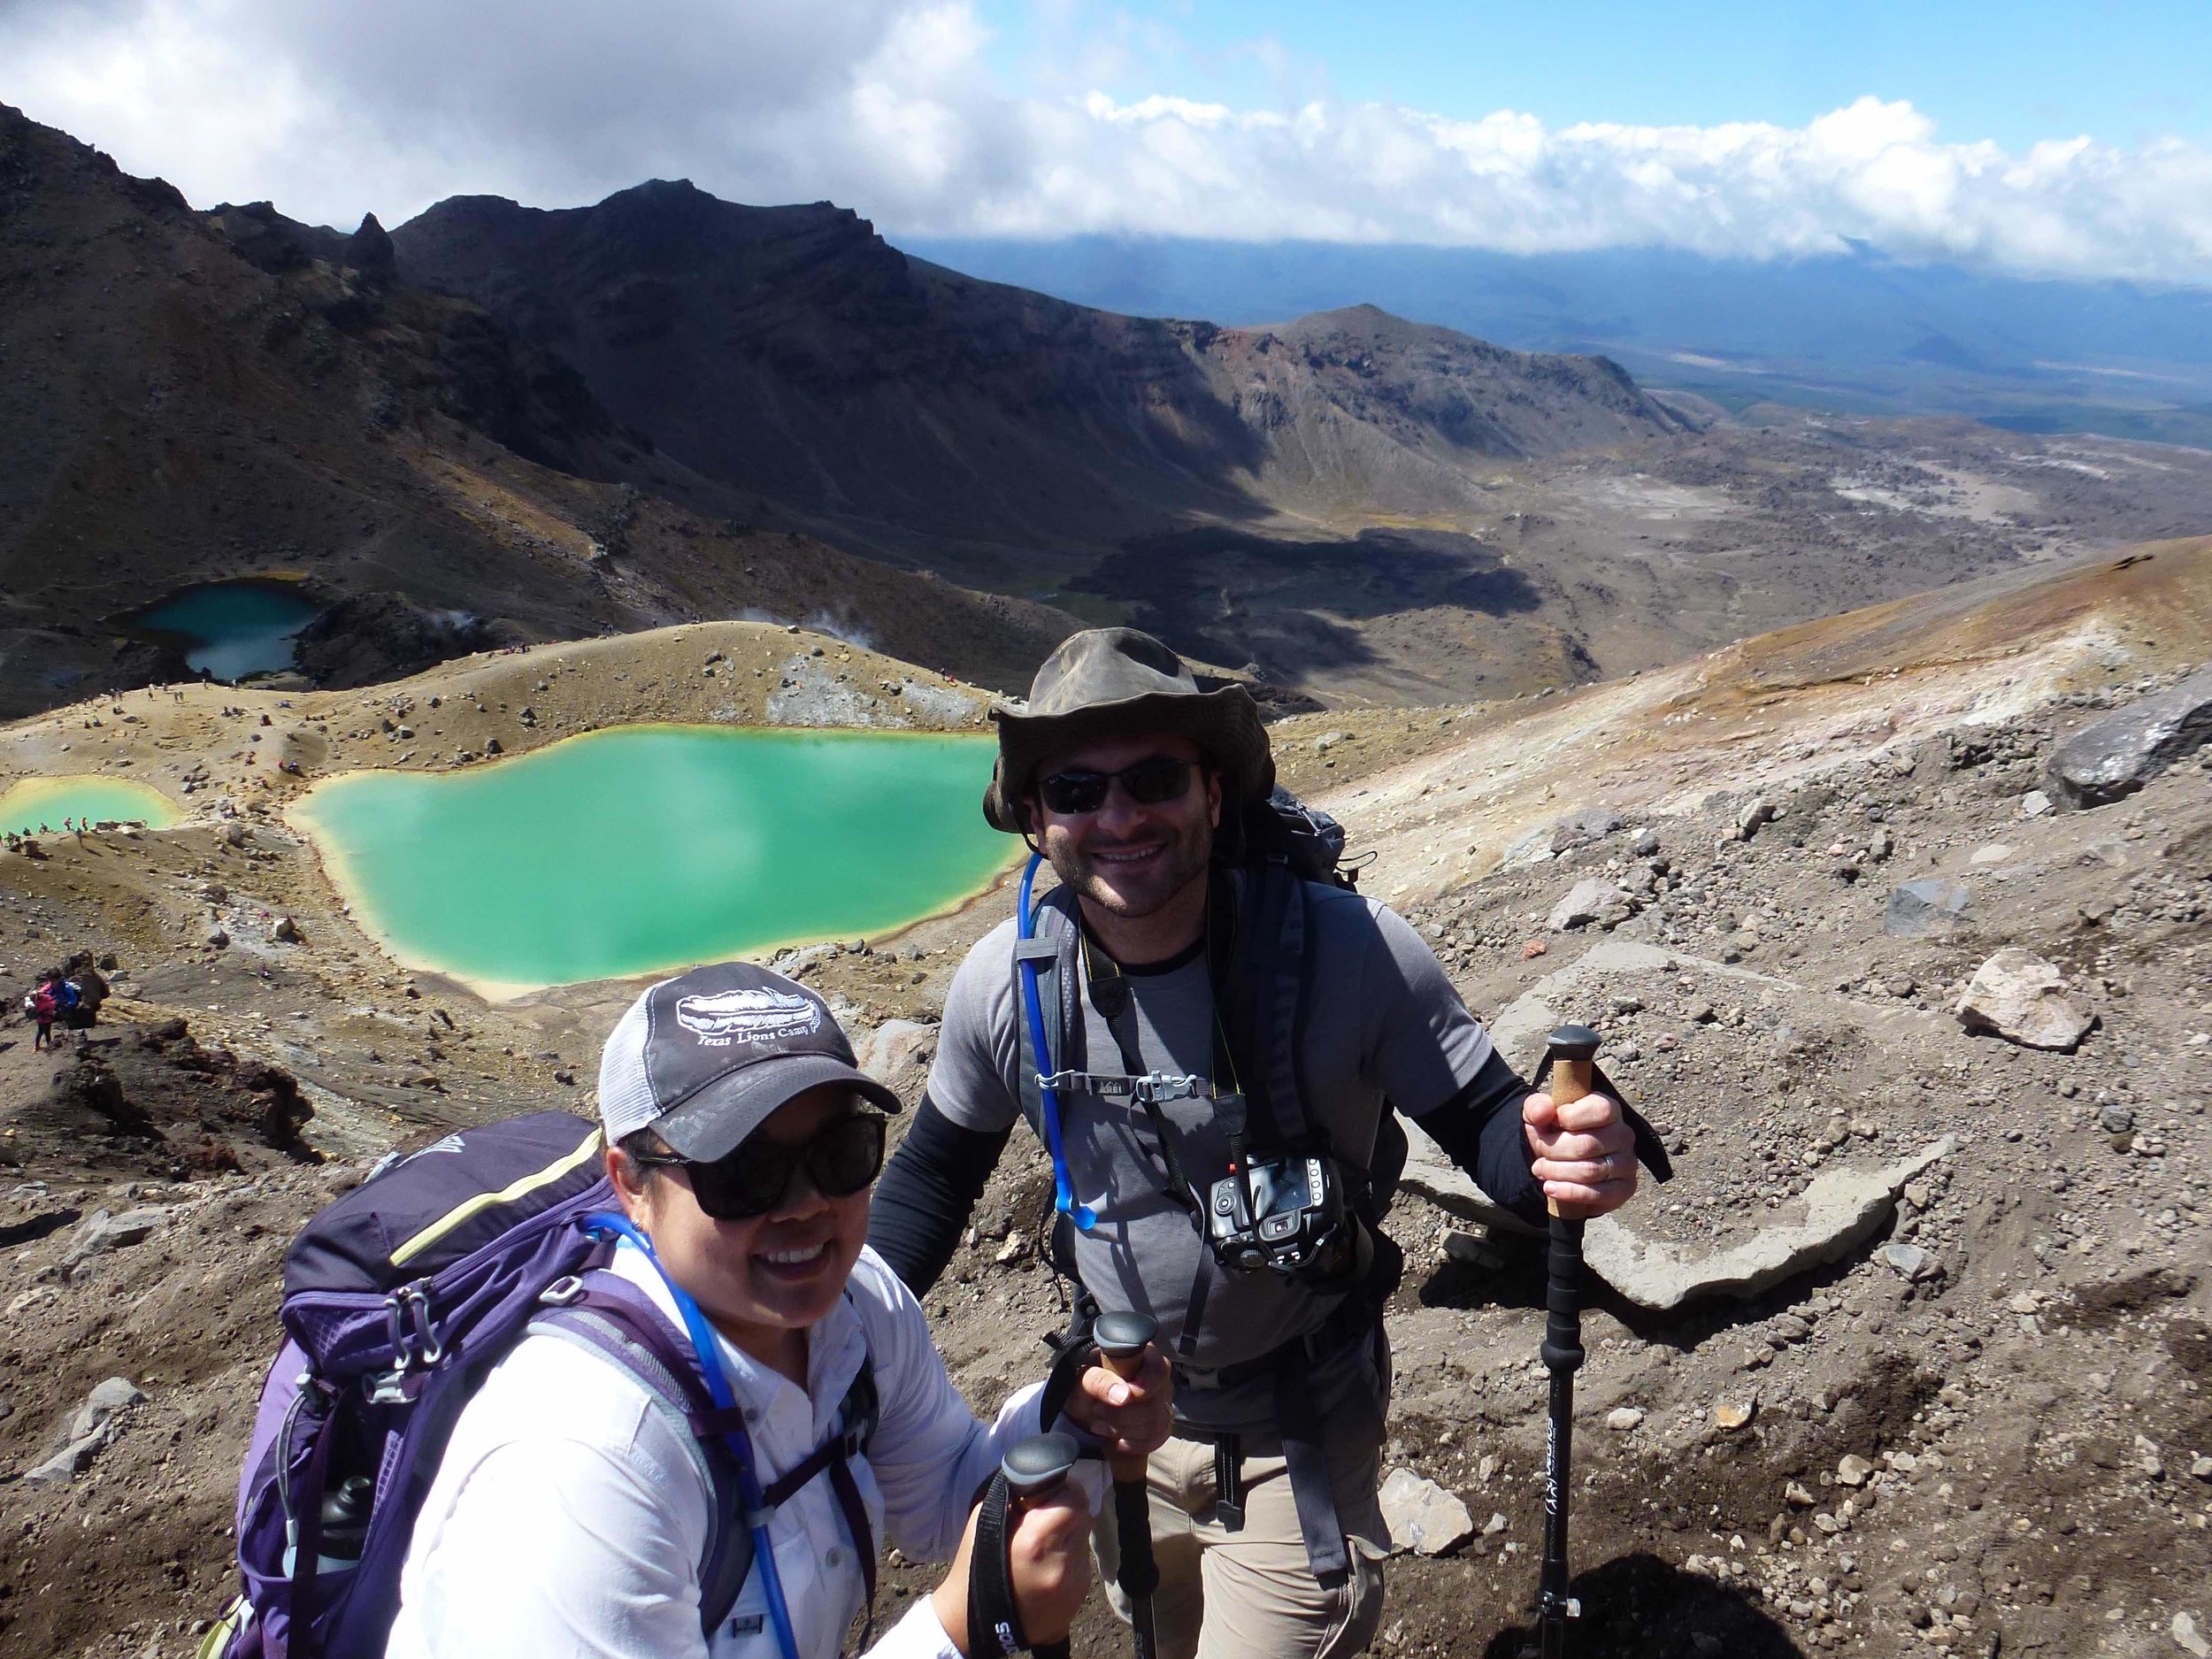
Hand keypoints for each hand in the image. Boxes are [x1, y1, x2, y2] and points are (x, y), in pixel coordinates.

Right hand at [931, 1483, 1093, 1655]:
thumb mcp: (986, 1520)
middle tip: (1048, 1517)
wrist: (977, 1624)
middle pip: (1084, 1518)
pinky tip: (1047, 1569)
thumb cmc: (976, 1566)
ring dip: (1069, 1537)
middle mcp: (1062, 1564)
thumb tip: (1042, 1479)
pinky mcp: (1079, 1598)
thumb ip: (1015, 1495)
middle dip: (1068, 1512)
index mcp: (1036, 1541)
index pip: (1075, 1500)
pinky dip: (1068, 1560)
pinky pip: (1081, 1565)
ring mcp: (1074, 1584)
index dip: (1066, 1491)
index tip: (1054, 1491)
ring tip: (1044, 1548)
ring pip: (1084, 1541)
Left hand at [1061, 1345, 1172, 1463]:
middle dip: (1123, 1414)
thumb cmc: (1085, 1387)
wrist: (1083, 1411)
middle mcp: (1158, 1380)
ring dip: (1123, 1429)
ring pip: (1156, 1424)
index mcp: (1142, 1358)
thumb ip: (1099, 1381)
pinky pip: (1156, 1440)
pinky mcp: (1160, 1427)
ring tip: (1099, 1424)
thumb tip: (1123, 1395)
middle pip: (1156, 1403)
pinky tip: (1117, 1439)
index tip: (1125, 1395)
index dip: (1146, 1385)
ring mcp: (1162, 1404)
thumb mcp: (1083, 1380)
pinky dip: (1133, 1444)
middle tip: (1097, 1411)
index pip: (1159, 1369)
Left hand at [1523, 1089, 1637, 1218]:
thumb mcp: (1538, 1113)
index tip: (1549, 1123)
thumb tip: (1543, 1112)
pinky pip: (1598, 1194)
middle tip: (1539, 1151)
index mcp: (1610, 1110)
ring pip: (1591, 1171)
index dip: (1570, 1117)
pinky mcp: (1625, 1188)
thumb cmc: (1553, 1132)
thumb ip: (1537, 1107)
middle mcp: (1623, 1135)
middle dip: (1554, 1149)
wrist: (1558, 1164)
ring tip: (1540, 1169)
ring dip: (1557, 1171)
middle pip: (1588, 1144)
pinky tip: (1550, 1187)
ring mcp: (1627, 1162)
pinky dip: (1569, 1192)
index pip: (1601, 1110)